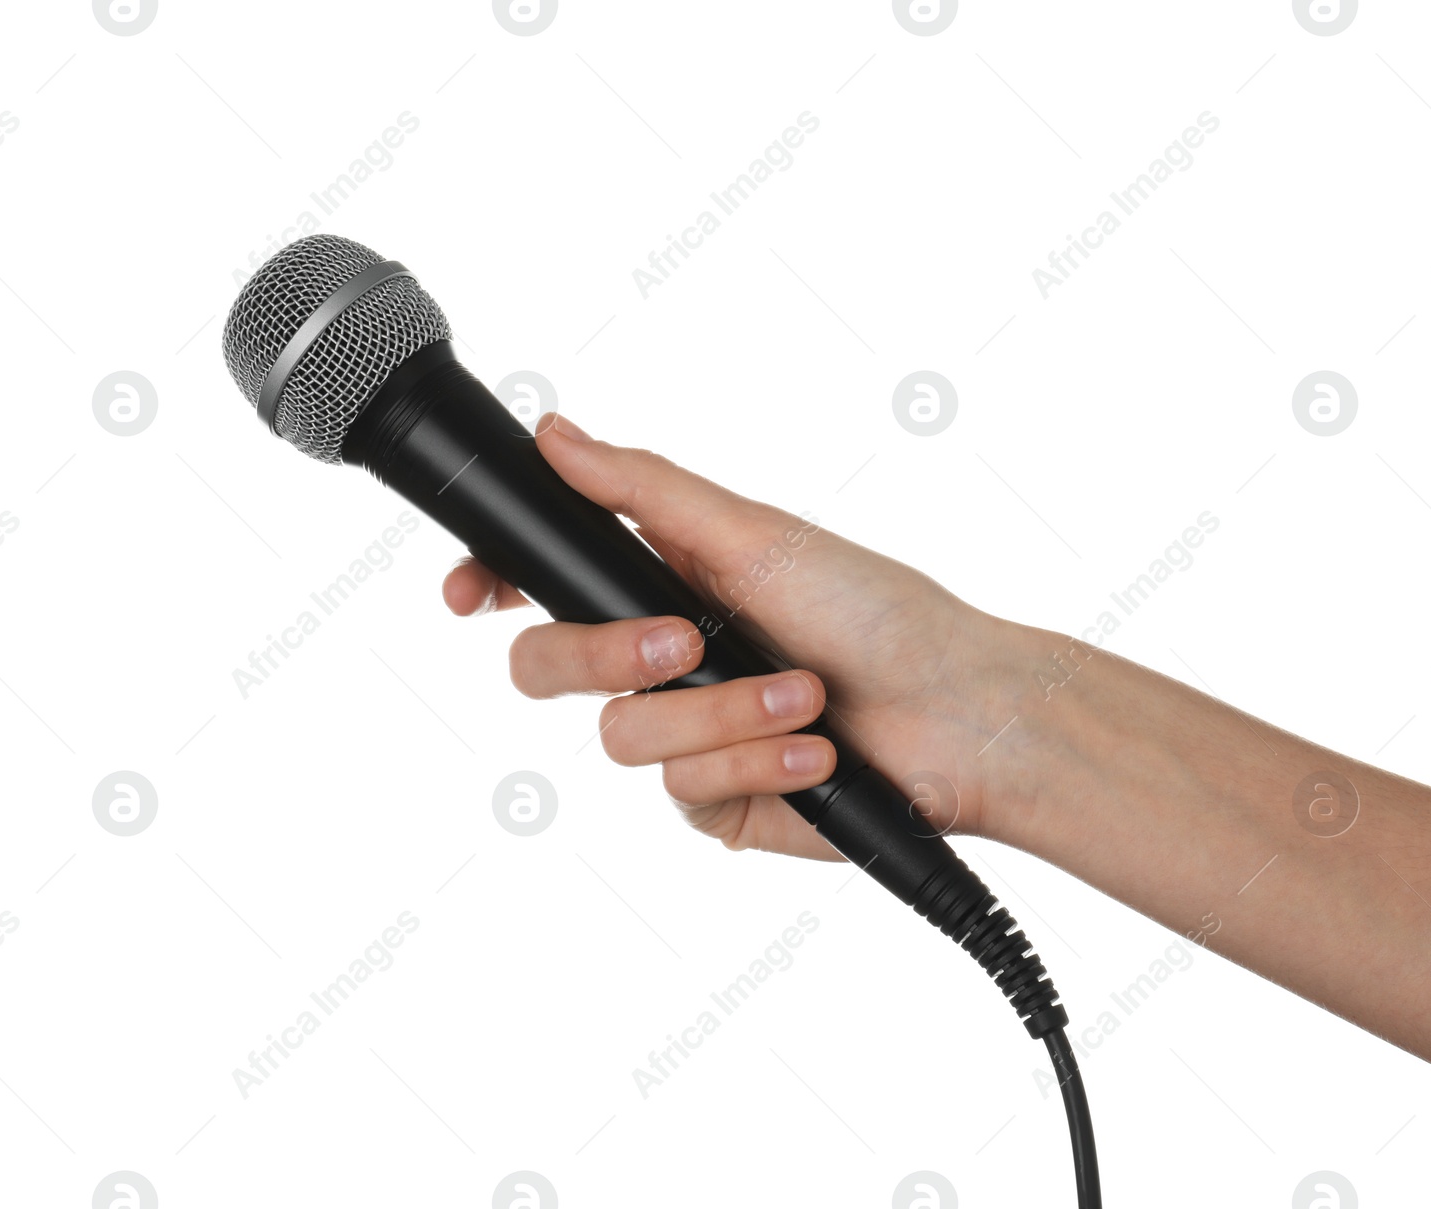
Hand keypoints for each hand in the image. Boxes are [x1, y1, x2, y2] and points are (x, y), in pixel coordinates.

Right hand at [444, 414, 1031, 860]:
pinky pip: (683, 791)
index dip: (489, 585)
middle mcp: (661, 661)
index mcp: (661, 583)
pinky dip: (756, 763)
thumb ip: (644, 491)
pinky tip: (816, 754)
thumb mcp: (756, 536)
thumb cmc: (876, 612)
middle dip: (611, 656)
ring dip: (723, 714)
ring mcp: (684, 735)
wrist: (960, 716)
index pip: (542, 586)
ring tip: (805, 698)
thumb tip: (554, 431)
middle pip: (547, 668)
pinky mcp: (715, 803)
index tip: (470, 594)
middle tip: (684, 641)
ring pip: (621, 737)